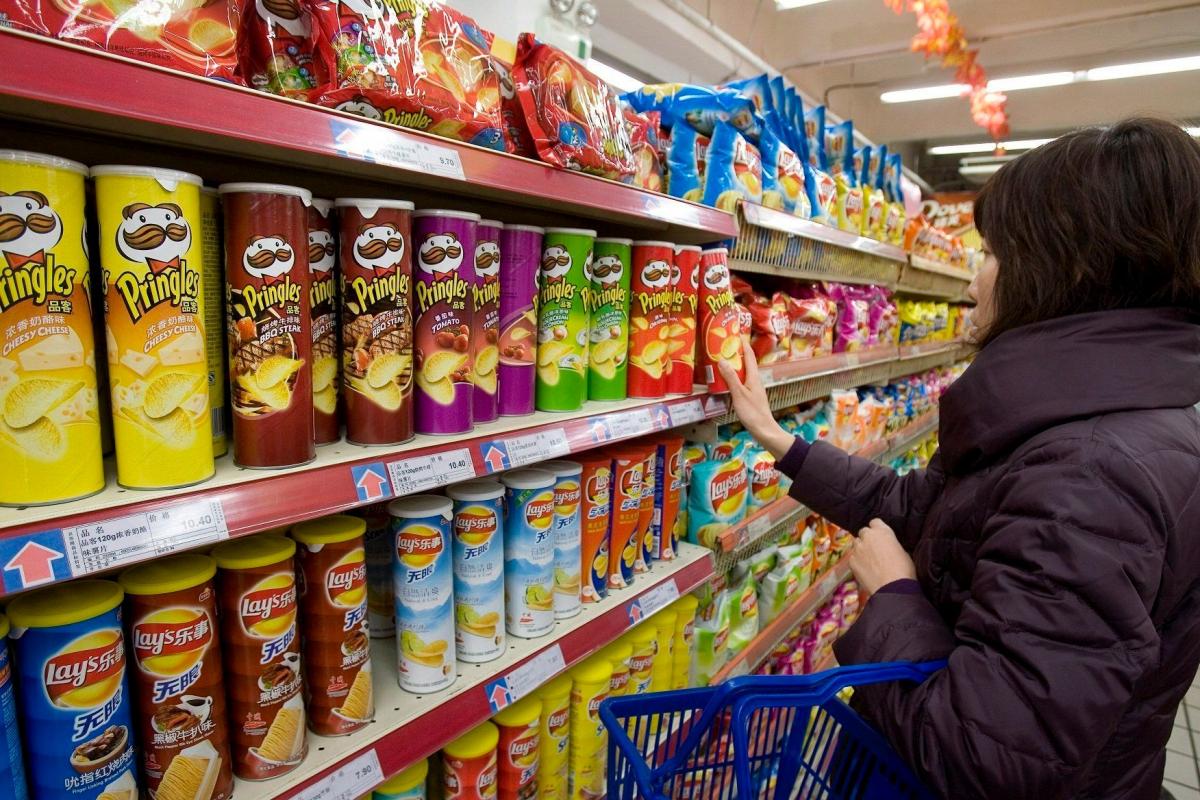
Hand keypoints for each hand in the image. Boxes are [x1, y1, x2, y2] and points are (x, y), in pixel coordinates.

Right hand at [717, 339, 792, 458]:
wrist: (764, 430)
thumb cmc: (752, 412)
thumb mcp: (739, 394)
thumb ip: (731, 377)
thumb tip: (722, 360)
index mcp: (754, 377)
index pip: (749, 356)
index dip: (744, 344)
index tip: (737, 334)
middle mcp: (755, 380)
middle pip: (747, 362)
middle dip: (738, 352)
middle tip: (726, 345)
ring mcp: (754, 388)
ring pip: (744, 372)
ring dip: (736, 364)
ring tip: (724, 360)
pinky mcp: (751, 396)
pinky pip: (742, 381)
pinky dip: (735, 376)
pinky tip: (727, 380)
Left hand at [848, 518, 916, 595]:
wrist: (893, 588)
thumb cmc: (904, 571)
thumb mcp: (902, 551)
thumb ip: (891, 543)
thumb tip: (888, 546)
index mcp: (883, 531)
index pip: (875, 522)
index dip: (877, 529)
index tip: (879, 536)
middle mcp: (868, 536)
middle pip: (863, 532)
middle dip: (867, 538)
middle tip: (875, 550)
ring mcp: (858, 548)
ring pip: (856, 543)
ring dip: (861, 549)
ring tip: (870, 561)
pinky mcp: (851, 561)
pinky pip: (853, 557)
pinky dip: (857, 562)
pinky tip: (866, 570)